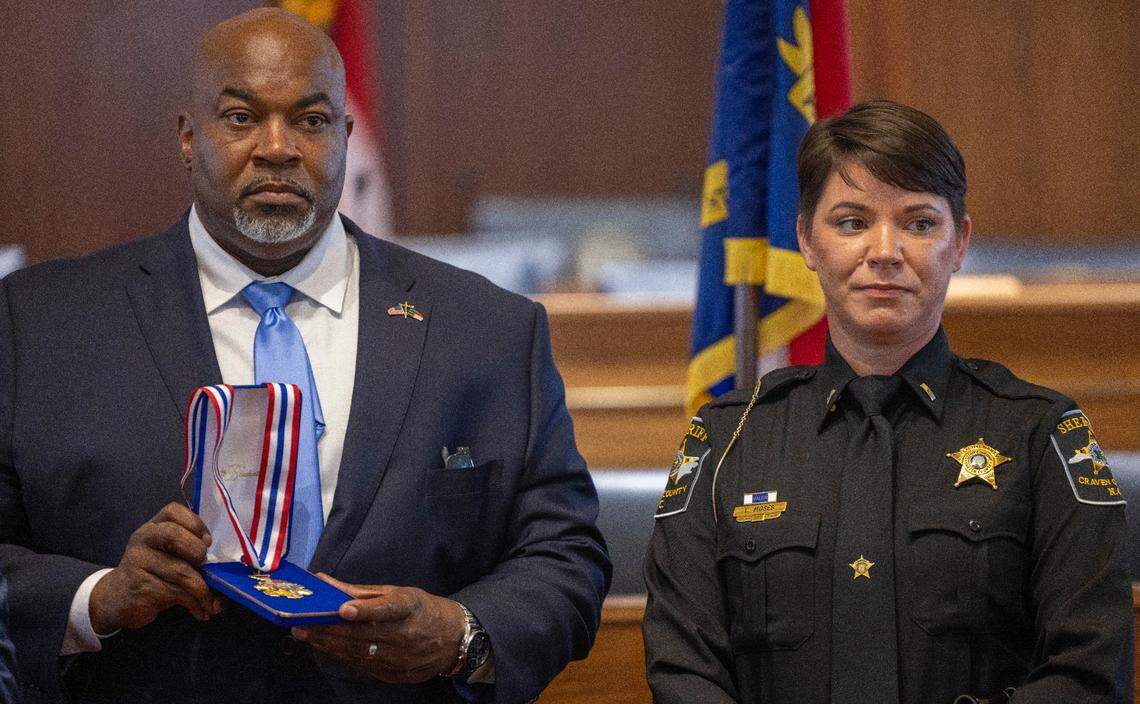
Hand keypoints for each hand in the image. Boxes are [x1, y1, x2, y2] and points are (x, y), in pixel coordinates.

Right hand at [89, 502, 220, 632]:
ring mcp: (137, 562)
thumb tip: (226, 574)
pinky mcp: (139, 586)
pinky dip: (194, 604)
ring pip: (180, 571)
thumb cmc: (155, 573)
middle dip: (197, 553)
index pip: (173, 510)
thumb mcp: (171, 557)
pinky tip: (199, 611)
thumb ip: (193, 555)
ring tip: (211, 602)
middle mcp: (143, 538)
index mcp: (154, 526)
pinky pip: (175, 593)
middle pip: (173, 535)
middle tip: (206, 569)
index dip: (195, 523)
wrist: (118, 598)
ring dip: (203, 590)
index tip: (208, 542)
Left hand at [292, 574, 466, 683]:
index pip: (387, 610)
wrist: (452, 639)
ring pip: (358, 653)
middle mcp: (407, 636)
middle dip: (330, 630)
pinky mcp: (395, 675)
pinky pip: (362, 666)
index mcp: (410, 608)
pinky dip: (342, 656)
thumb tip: (324, 581)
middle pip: (363, 635)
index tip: (343, 610)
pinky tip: (326, 647)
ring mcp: (401, 659)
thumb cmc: (420, 610)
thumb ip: (359, 591)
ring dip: (329, 644)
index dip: (365, 610)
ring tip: (306, 635)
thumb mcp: (398, 593)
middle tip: (302, 624)